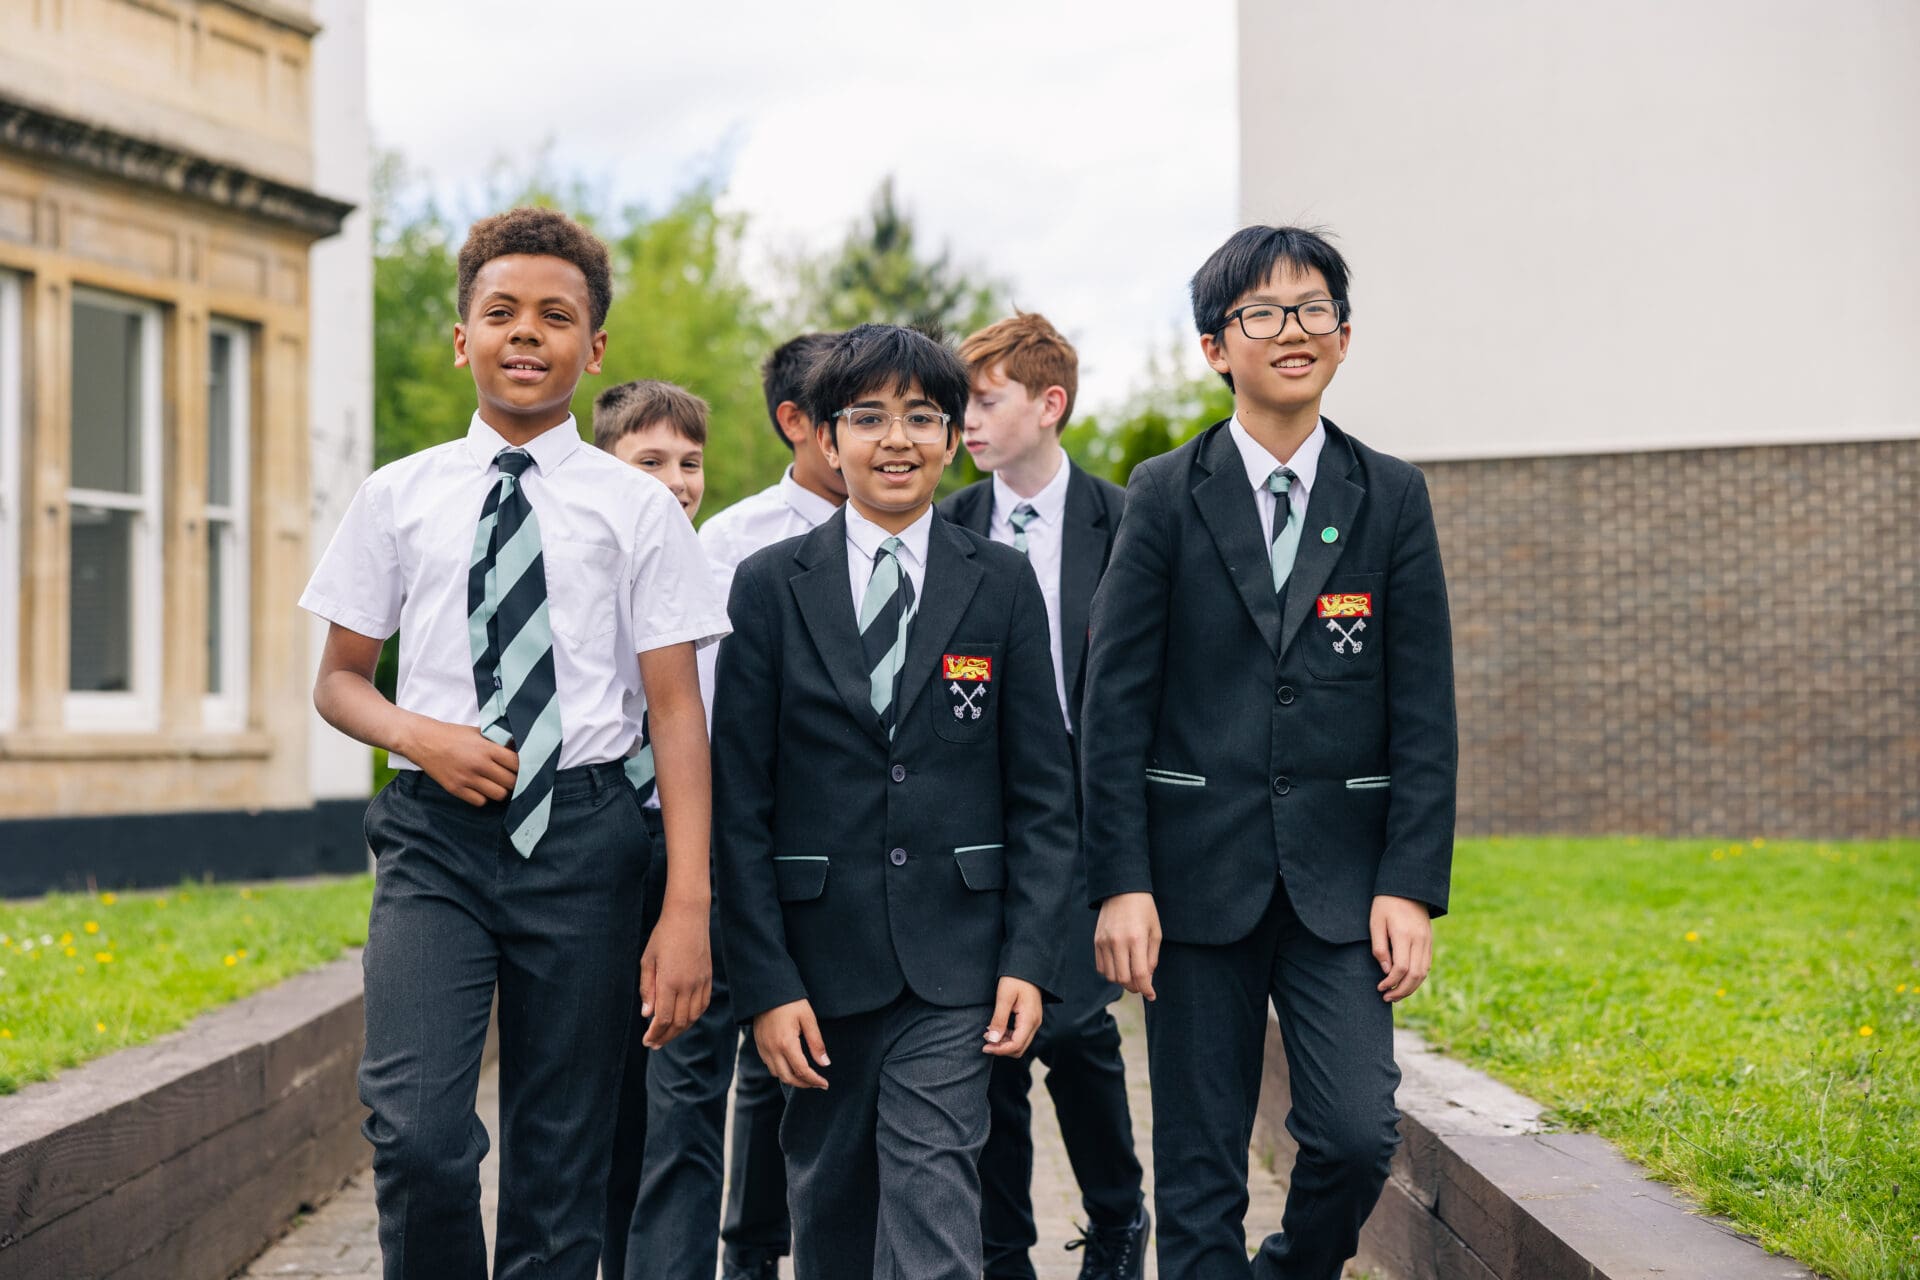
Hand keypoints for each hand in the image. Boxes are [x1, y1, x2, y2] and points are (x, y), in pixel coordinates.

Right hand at [406, 719, 517, 805]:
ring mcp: (467, 778)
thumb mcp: (479, 732)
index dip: (524, 767)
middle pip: (511, 782)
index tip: (523, 768)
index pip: (517, 763)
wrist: (424, 741)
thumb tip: (520, 748)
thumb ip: (498, 742)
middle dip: (514, 781)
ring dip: (500, 790)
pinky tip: (480, 788)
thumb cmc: (454, 735)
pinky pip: (480, 802)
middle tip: (511, 778)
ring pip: (498, 795)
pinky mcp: (456, 789)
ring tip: (496, 784)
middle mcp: (479, 764)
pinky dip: (483, 797)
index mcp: (487, 748)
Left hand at [639, 903, 711, 1047]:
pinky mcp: (708, 978)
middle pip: (679, 1022)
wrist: (689, 916)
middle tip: (654, 1044)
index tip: (647, 1041)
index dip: (655, 1033)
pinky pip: (702, 1005)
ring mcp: (700, 982)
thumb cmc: (663, 936)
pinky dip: (693, 1017)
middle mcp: (688, 985)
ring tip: (667, 1035)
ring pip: (693, 1017)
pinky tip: (683, 1020)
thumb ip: (647, 989)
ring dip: (680, 1030)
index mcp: (669, 982)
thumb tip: (648, 1014)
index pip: (663, 1019)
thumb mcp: (648, 961)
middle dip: (666, 1036)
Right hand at [753, 1000, 829, 1088]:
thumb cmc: (791, 1002)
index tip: (825, 1084)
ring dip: (791, 1078)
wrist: (767, 990)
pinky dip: (781, 1070)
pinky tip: (791, 1064)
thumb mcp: (808, 1019)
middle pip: (788, 1078)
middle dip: (804, 1084)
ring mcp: (763, 1048)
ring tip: (806, 1075)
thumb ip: (816, 1043)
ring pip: (777, 1074)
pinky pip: (769, 1065)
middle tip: (817, 1083)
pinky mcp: (759, 1045)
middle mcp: (772, 1049)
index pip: (802, 1071)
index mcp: (786, 1043)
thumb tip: (824, 1064)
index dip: (814, 1080)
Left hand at [983, 978, 1043, 1056]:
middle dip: (1002, 1049)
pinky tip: (997, 1029)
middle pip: (1019, 1048)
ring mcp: (1034, 1021)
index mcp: (1029, 1019)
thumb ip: (999, 1020)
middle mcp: (1035, 1023)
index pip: (1016, 1045)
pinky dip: (1008, 1037)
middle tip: (986, 1043)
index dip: (1000, 1050)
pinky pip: (1021, 1035)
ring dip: (1005, 1044)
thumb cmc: (1015, 979)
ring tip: (990, 1035)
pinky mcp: (1030, 1018)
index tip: (985, 1047)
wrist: (1027, 966)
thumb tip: (993, 1040)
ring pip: (1020, 1043)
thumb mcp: (1004, 998)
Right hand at [1094, 892, 1161, 1000]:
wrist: (1122, 890)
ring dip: (1122, 981)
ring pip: (1110, 976)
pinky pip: (1101, 966)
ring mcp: (1105, 942)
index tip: (1151, 995)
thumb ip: (1152, 958)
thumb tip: (1147, 980)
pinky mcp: (1096, 941)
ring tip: (1131, 974)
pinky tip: (1119, 966)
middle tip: (1141, 985)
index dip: (1146, 989)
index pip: (1140, 974)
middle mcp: (1118, 942)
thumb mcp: (1155, 932)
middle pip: (1123, 979)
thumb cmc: (1144, 910)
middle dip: (1134, 987)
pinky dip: (1110, 972)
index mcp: (1137, 939)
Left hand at [1370, 894, 1432, 1001]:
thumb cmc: (1385, 904)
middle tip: (1387, 998)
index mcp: (1404, 935)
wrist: (1407, 887)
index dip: (1390, 982)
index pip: (1401, 968)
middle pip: (1415, 975)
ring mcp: (1426, 941)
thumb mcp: (1376, 922)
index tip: (1379, 988)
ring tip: (1396, 995)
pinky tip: (1406, 983)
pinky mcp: (1429, 941)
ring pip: (1423, 973)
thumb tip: (1386, 971)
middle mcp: (1419, 940)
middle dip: (1401, 990)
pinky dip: (1418, 978)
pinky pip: (1427, 965)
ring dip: (1411, 988)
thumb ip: (1380, 948)